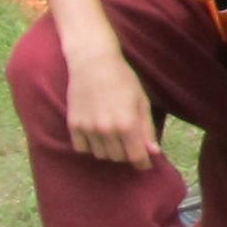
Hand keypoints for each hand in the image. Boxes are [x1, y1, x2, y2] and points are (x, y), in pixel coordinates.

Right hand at [62, 48, 158, 165]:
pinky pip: (82, 149)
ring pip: (101, 155)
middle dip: (126, 153)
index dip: (142, 163)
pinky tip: (96, 134)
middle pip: (118, 158)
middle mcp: (106, 130)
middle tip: (128, 141)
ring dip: (109, 150)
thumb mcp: (141, 101)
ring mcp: (87, 129)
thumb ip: (146, 129)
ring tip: (112, 134)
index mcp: (127, 124)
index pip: (136, 157)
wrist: (92, 62)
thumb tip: (153, 152)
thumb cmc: (122, 79)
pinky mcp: (73, 125)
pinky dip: (90, 146)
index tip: (145, 164)